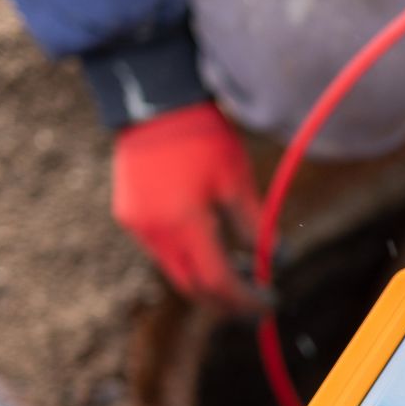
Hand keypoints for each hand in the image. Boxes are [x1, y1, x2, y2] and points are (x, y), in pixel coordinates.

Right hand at [111, 101, 262, 310]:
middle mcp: (154, 233)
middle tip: (256, 300)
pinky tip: (210, 244)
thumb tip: (277, 259)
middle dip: (227, 301)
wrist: (154, 101)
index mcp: (184, 225)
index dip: (246, 300)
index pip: (218, 283)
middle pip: (193, 288)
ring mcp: (137, 226)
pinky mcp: (128, 215)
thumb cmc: (202, 137)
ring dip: (207, 280)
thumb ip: (255, 227)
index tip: (270, 304)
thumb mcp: (237, 182)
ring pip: (175, 272)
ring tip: (240, 269)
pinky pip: (160, 251)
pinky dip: (188, 258)